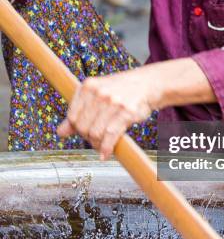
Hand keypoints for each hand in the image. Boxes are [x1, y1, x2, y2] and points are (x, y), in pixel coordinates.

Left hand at [56, 58, 215, 160]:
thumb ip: (78, 112)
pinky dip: (106, 148)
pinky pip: (110, 136)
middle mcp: (98, 92)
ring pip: (95, 133)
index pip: (72, 116)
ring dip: (97, 144)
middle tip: (96, 140)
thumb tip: (60, 133)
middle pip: (83, 127)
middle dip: (88, 138)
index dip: (77, 129)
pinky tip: (106, 154)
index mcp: (88, 86)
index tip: (85, 133)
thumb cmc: (122, 90)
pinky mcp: (126, 112)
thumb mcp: (97, 95)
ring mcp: (112, 102)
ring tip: (103, 144)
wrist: (148, 84)